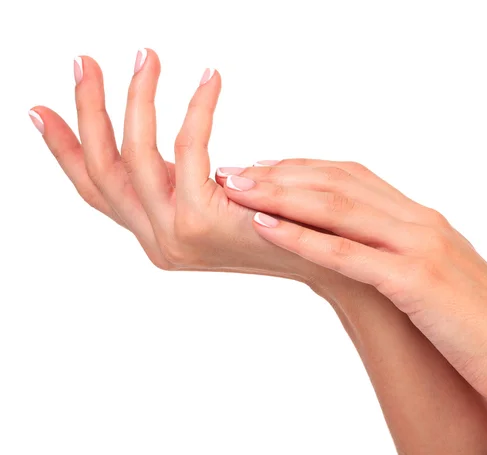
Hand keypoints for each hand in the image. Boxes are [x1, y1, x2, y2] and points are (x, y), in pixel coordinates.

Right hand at [29, 50, 324, 282]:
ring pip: (133, 155)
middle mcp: (156, 240)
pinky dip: (197, 107)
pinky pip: (187, 147)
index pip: (99, 190)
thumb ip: (186, 181)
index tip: (42, 109)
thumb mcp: (219, 199)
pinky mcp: (199, 222)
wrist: (327, 256)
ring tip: (144, 56)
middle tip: (82, 61)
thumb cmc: (280, 220)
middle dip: (87, 112)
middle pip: (101, 171)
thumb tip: (171, 145)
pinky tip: (210, 77)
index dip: (66, 149)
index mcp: (157, 233)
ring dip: (134, 99)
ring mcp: (173, 236)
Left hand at [215, 159, 486, 403]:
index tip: (260, 167)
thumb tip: (357, 245)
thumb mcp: (431, 271)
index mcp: (419, 216)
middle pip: (337, 182)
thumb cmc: (474, 318)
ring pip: (338, 207)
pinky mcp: (415, 280)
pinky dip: (302, 236)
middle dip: (279, 173)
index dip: (300, 167)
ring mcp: (418, 246)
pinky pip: (348, 252)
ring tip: (236, 189)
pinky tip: (265, 226)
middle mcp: (417, 220)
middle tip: (232, 170)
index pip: (350, 175)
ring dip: (281, 194)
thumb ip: (397, 250)